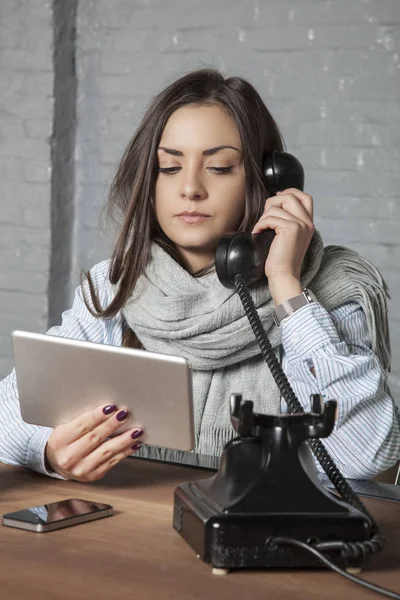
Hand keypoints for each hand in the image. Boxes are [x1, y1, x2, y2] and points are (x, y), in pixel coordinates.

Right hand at [45, 405, 143, 481]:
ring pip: (106, 451)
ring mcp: (81, 468)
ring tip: (135, 431)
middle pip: (95, 438)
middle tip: (124, 415)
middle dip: (112, 425)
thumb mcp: (65, 428)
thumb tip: (108, 410)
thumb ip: (83, 421)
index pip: (82, 426)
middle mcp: (69, 457)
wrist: (56, 464)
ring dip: (123, 440)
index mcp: (60, 441)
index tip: (111, 408)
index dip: (98, 416)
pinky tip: (133, 444)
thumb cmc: (64, 442)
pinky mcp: (93, 475)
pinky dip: (125, 452)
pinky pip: (112, 462)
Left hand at [251, 188, 314, 303]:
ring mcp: (300, 225)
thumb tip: (274, 205)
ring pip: (276, 207)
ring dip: (263, 217)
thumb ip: (287, 221)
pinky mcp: (291, 229)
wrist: (284, 275)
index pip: (305, 197)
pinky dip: (260, 224)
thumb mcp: (288, 237)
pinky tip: (258, 233)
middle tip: (265, 217)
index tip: (277, 198)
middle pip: (290, 196)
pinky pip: (270, 217)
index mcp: (308, 223)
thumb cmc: (281, 260)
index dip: (290, 192)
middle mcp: (307, 222)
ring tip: (261, 229)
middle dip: (273, 202)